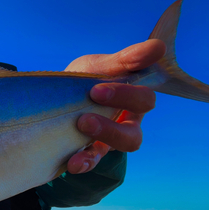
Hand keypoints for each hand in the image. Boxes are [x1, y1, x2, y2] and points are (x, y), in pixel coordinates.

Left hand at [65, 39, 165, 173]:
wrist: (52, 100)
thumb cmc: (83, 81)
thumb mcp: (100, 66)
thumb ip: (126, 60)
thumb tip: (158, 46)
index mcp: (132, 101)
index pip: (144, 101)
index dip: (125, 96)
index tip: (96, 89)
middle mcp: (125, 124)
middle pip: (133, 135)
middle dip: (111, 126)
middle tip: (85, 117)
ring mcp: (107, 141)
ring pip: (116, 151)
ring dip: (101, 141)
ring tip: (80, 128)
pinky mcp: (89, 153)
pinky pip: (92, 162)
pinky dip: (83, 162)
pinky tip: (72, 162)